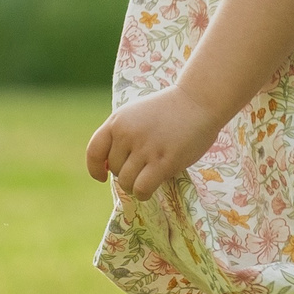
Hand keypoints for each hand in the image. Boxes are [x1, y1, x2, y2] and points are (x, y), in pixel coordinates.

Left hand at [86, 88, 220, 201]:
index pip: (94, 151)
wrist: (199, 101)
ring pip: (126, 182)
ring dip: (135, 186)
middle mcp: (127, 134)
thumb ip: (122, 134)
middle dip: (126, 174)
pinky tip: (152, 187)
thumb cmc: (171, 109)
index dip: (95, 169)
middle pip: (114, 170)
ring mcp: (145, 148)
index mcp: (117, 121)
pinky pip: (142, 188)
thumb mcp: (137, 114)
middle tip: (143, 169)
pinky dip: (144, 193)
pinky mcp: (163, 161)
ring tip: (148, 179)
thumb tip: (109, 167)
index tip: (102, 177)